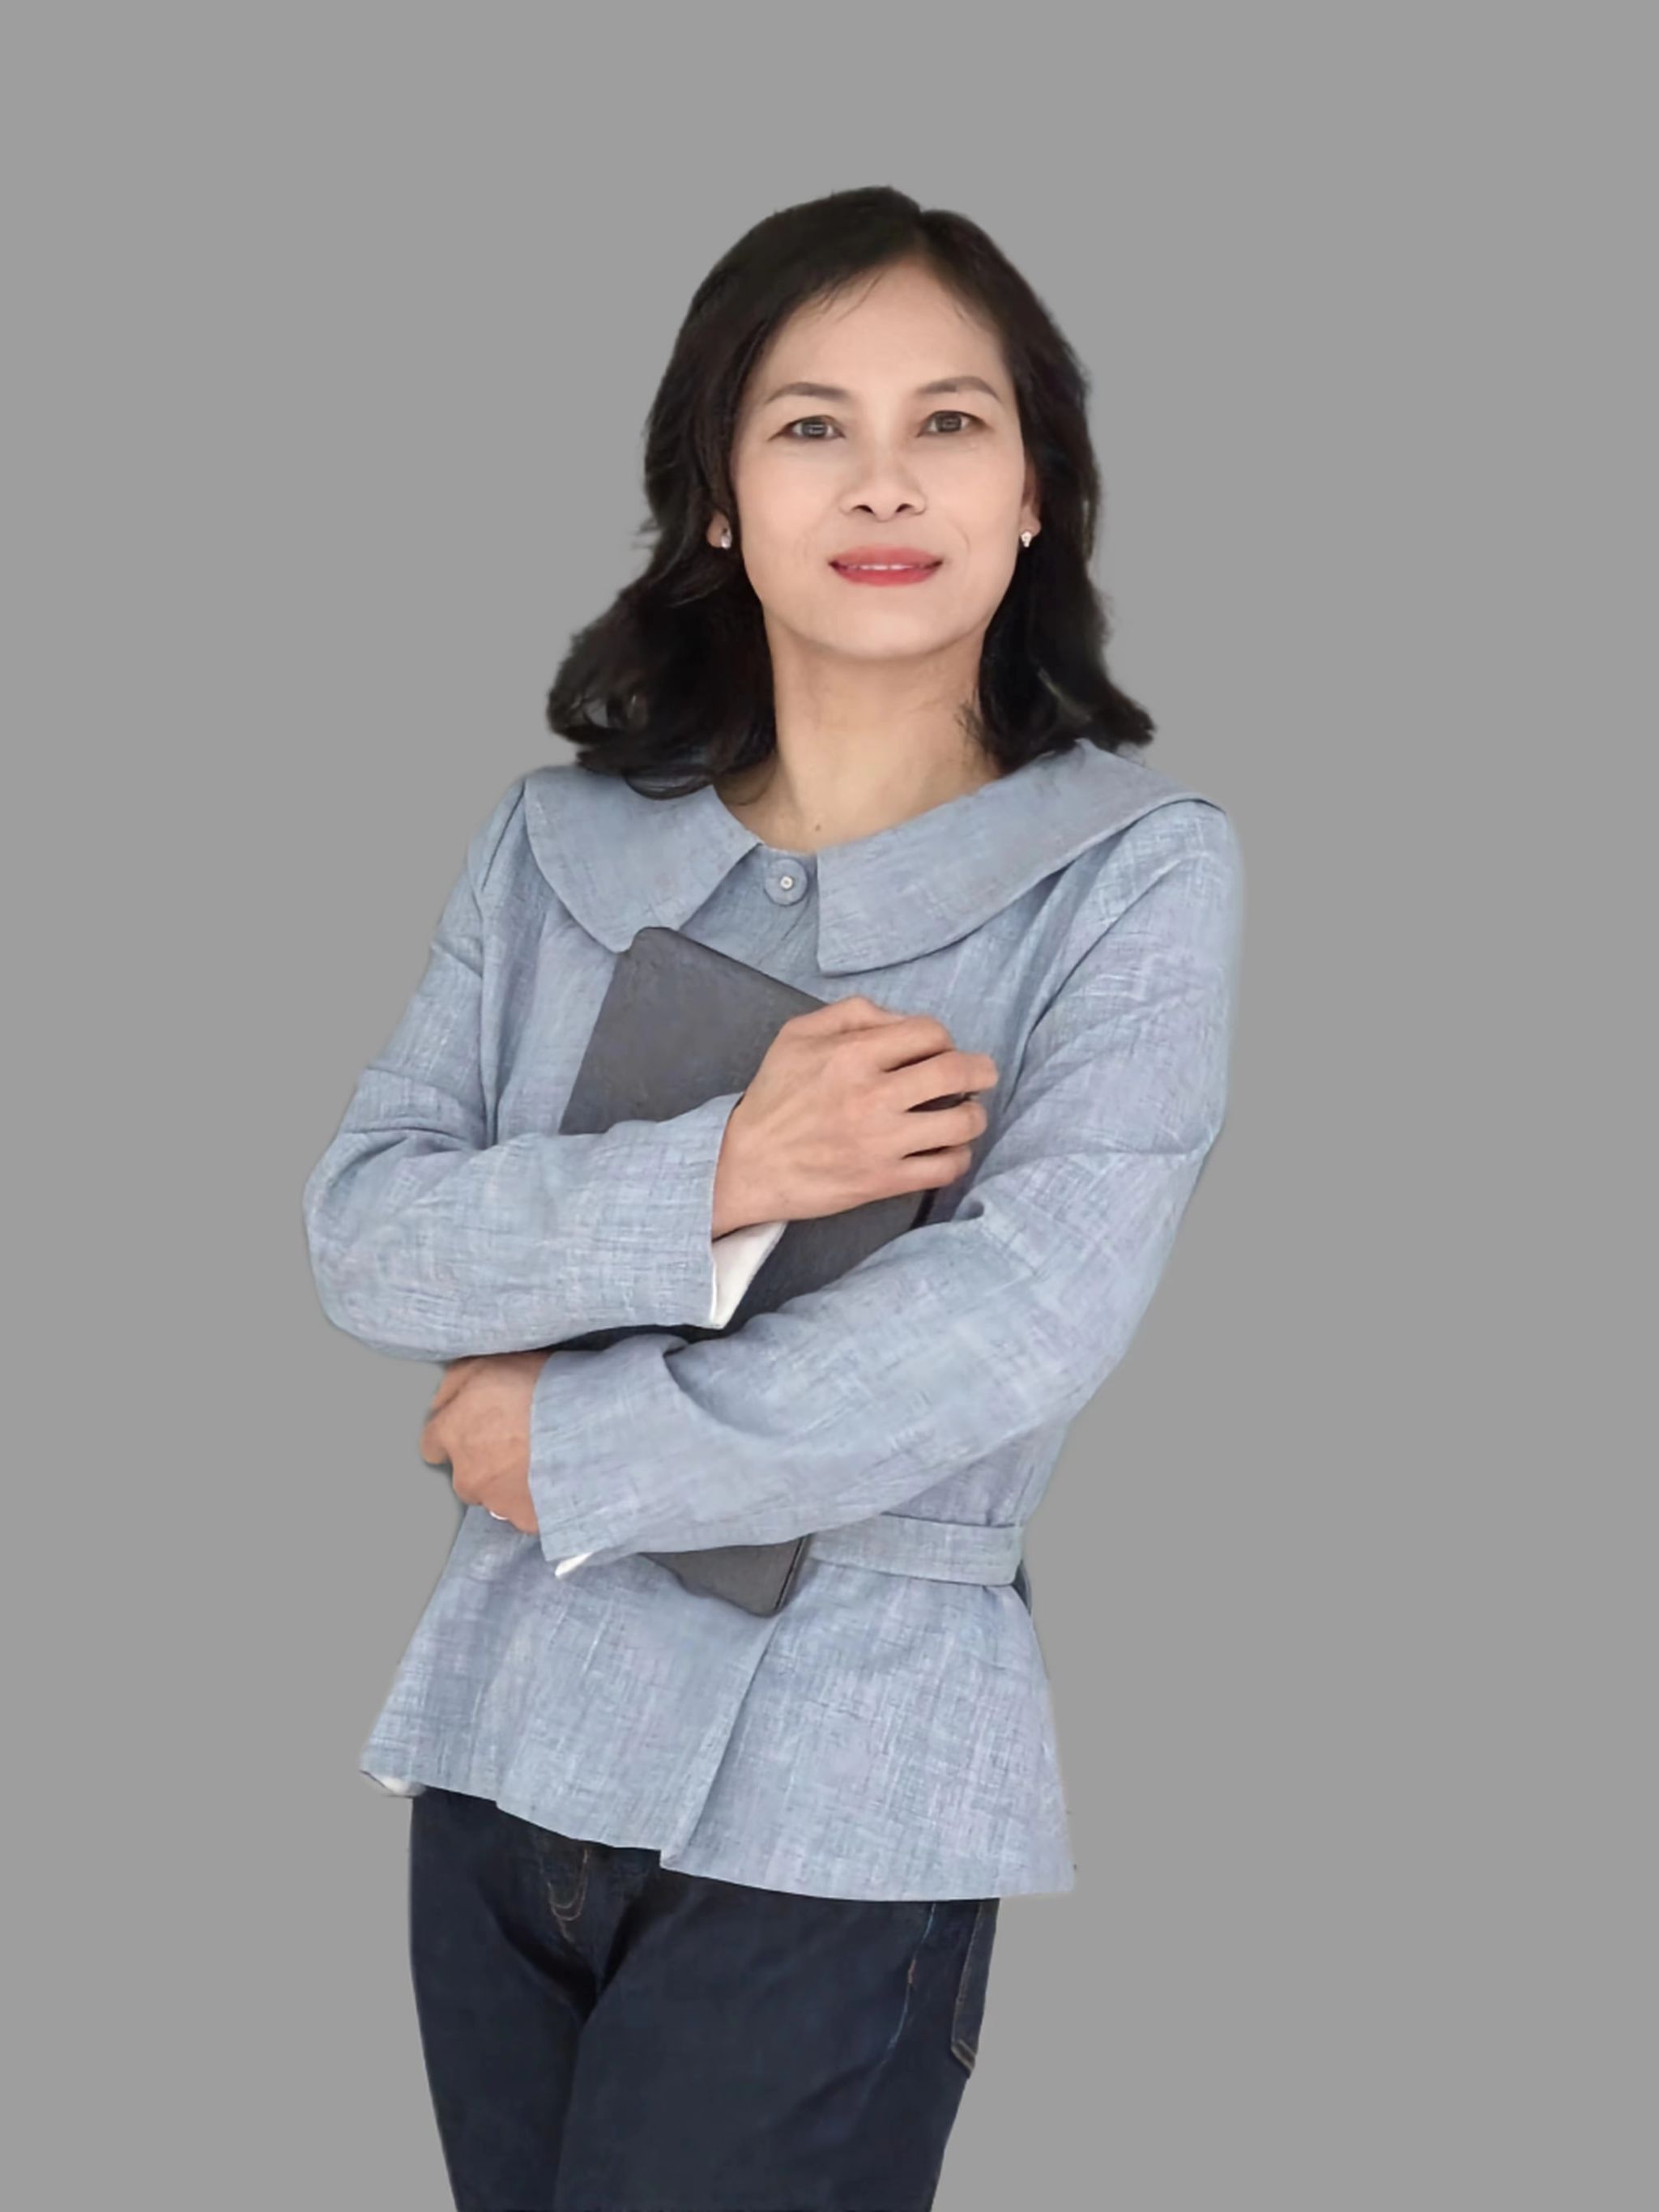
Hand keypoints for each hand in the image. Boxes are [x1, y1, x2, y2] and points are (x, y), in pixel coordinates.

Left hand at [419, 1352, 544, 1534]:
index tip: (477, 1428)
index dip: (457, 1433)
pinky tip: (554, 1480)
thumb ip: (455, 1384)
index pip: (433, 1444)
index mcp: (453, 1433)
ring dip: (508, 1483)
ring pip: (494, 1497)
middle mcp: (466, 1474)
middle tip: (518, 1441)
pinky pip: (525, 1513)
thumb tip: (442, 1403)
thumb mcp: (489, 1362)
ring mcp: (497, 1502)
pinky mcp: (527, 1520)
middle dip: (483, 1462)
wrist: (590, 1424)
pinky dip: (535, 1501)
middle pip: (464, 1475)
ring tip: (540, 1460)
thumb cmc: (542, 1387)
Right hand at [713, 995, 997, 1231]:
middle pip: (957, 1073)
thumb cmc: (774, 1097)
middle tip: (982, 1076)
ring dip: (974, 1116)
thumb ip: (853, 1013)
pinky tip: (949, 1149)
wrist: (746, 1165)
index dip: (944, 1039)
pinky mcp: (884, 1181)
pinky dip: (959, 1156)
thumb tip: (903, 1021)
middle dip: (981, 1071)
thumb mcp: (798, 1035)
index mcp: (852, 1054)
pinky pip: (946, 1168)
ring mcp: (882, 1142)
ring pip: (961, 1124)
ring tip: (965, 1115)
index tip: (940, 1052)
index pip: (930, 1033)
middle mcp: (872, 1096)